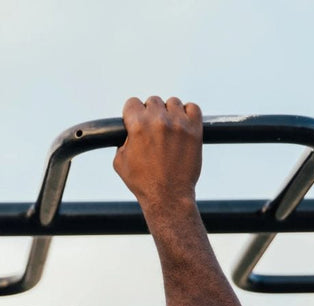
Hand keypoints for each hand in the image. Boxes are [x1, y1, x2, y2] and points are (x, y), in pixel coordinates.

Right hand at [113, 96, 201, 213]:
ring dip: (169, 112)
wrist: (167, 196)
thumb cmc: (142, 182)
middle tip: (152, 129)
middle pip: (153, 101)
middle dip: (150, 113)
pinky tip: (182, 125)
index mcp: (138, 126)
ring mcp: (179, 124)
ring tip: (168, 128)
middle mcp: (159, 121)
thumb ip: (123, 141)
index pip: (133, 102)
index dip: (132, 113)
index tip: (135, 121)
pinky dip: (188, 113)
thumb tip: (128, 133)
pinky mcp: (195, 130)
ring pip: (173, 102)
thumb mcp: (119, 162)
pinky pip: (193, 108)